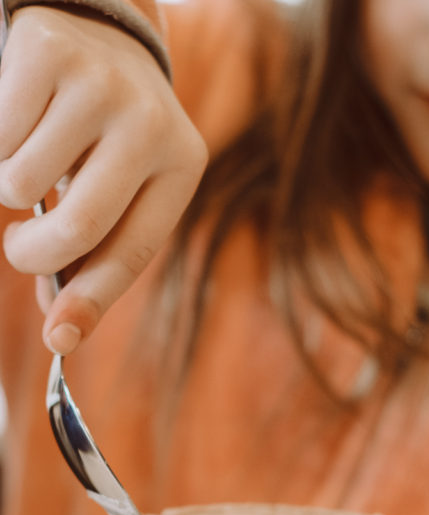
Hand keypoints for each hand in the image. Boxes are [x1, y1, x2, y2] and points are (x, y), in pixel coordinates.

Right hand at [0, 7, 207, 352]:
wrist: (96, 28)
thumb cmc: (107, 134)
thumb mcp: (120, 189)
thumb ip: (95, 254)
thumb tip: (61, 330)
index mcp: (181, 166)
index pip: (132, 251)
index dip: (91, 301)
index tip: (58, 339)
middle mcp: (151, 124)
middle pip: (77, 228)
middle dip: (33, 254)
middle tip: (20, 246)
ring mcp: (101, 85)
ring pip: (20, 185)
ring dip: (8, 190)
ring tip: (30, 161)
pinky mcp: (48, 54)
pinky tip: (18, 124)